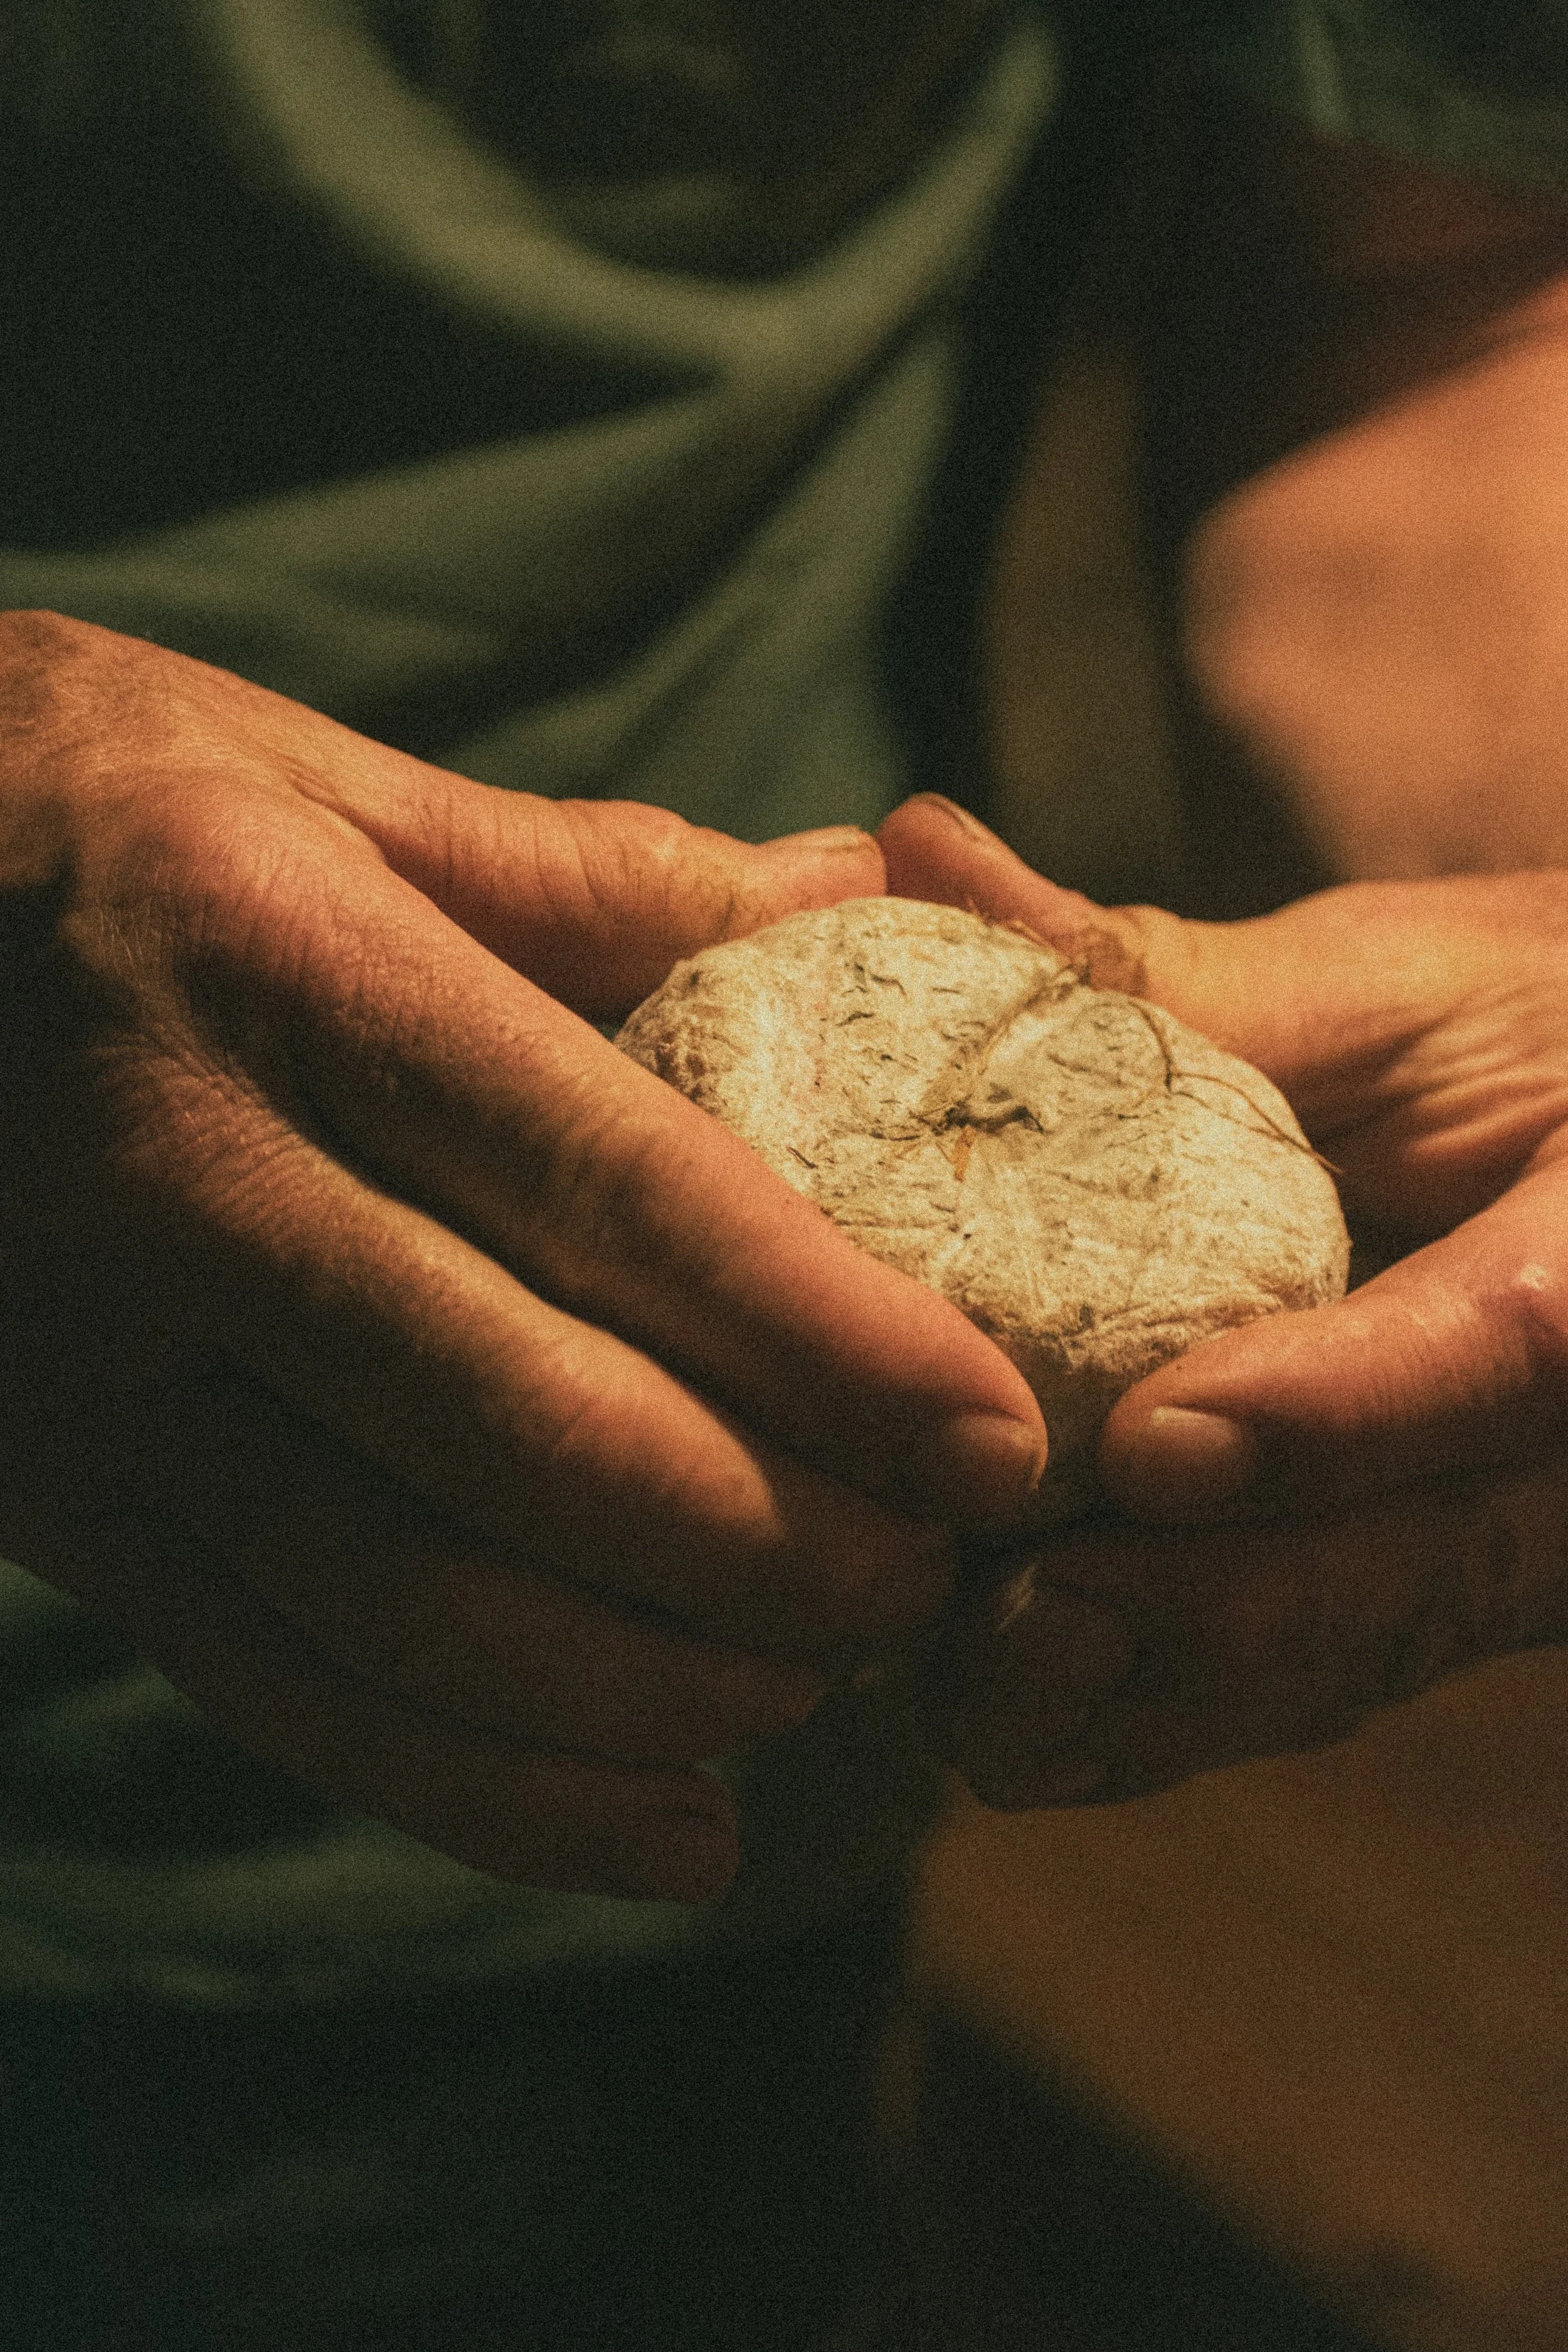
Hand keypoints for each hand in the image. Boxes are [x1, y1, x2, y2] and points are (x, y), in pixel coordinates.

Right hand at [0, 619, 1044, 1897]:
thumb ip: (592, 870)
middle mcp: (171, 1183)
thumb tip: (858, 896)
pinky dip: (493, 1795)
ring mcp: (85, 1371)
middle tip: (940, 1575)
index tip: (1000, 1436)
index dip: (825, 1331)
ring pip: (409, 1603)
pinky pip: (284, 1687)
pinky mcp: (53, 1500)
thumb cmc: (93, 812)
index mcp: (274, 968)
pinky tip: (676, 1830)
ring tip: (830, 1683)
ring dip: (659, 1684)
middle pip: (524, 1429)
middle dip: (775, 1542)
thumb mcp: (323, 784)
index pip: (599, 1179)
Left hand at [880, 792, 1567, 1804]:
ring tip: (972, 1696)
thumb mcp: (1393, 988)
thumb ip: (1177, 980)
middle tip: (1005, 1628)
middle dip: (1211, 1613)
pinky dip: (1170, 1717)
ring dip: (1164, 1696)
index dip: (1340, 1414)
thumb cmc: (1527, 1031)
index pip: (1518, 1345)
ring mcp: (1523, 1533)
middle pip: (1426, 1566)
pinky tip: (1017, 1729)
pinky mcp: (1444, 1584)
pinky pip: (1320, 1680)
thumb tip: (921, 856)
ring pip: (1360, 1653)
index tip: (1157, 1444)